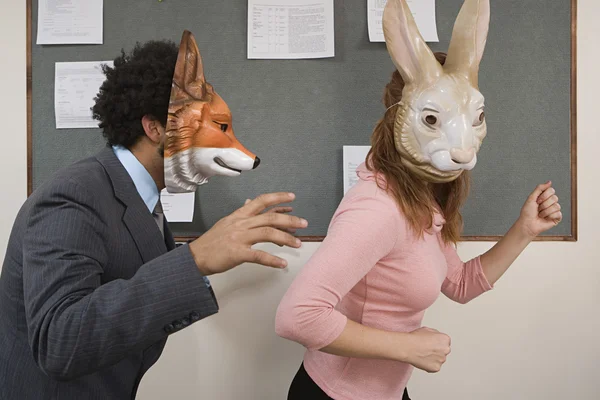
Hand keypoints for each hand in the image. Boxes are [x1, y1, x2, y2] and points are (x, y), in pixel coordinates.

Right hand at [188, 192, 307, 274]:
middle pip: (269, 217)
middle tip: (304, 222)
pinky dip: (273, 260)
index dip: (278, 197)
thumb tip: (250, 202)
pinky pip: (259, 256)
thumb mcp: (227, 222)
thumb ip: (242, 213)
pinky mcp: (237, 254)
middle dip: (289, 220)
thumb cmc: (211, 242)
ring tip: (298, 243)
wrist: (195, 257)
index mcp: (239, 215)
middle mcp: (241, 224)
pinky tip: (282, 263)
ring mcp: (239, 238)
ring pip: (267, 233)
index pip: (261, 201)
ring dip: (286, 238)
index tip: (292, 197)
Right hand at [403, 327, 450, 372]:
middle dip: (437, 351)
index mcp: (445, 339)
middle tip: (427, 349)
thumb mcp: (427, 329)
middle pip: (443, 351)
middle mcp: (446, 349)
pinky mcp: (437, 368)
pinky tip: (423, 360)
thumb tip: (436, 338)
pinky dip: (429, 365)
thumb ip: (435, 334)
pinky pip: (434, 367)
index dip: (437, 343)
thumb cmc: (415, 338)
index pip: (445, 342)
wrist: (408, 347)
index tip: (431, 344)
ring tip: (423, 354)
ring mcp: (442, 360)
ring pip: (439, 360)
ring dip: (433, 358)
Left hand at [517, 181, 562, 237]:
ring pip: (556, 206)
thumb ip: (540, 188)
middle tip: (538, 209)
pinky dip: (549, 216)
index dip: (544, 196)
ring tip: (540, 214)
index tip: (537, 201)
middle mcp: (551, 202)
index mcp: (545, 197)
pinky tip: (545, 218)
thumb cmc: (527, 212)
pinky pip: (558, 213)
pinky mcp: (557, 217)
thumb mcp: (531, 198)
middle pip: (555, 198)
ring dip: (545, 211)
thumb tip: (549, 182)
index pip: (551, 190)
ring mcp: (554, 210)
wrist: (527, 224)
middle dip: (544, 204)